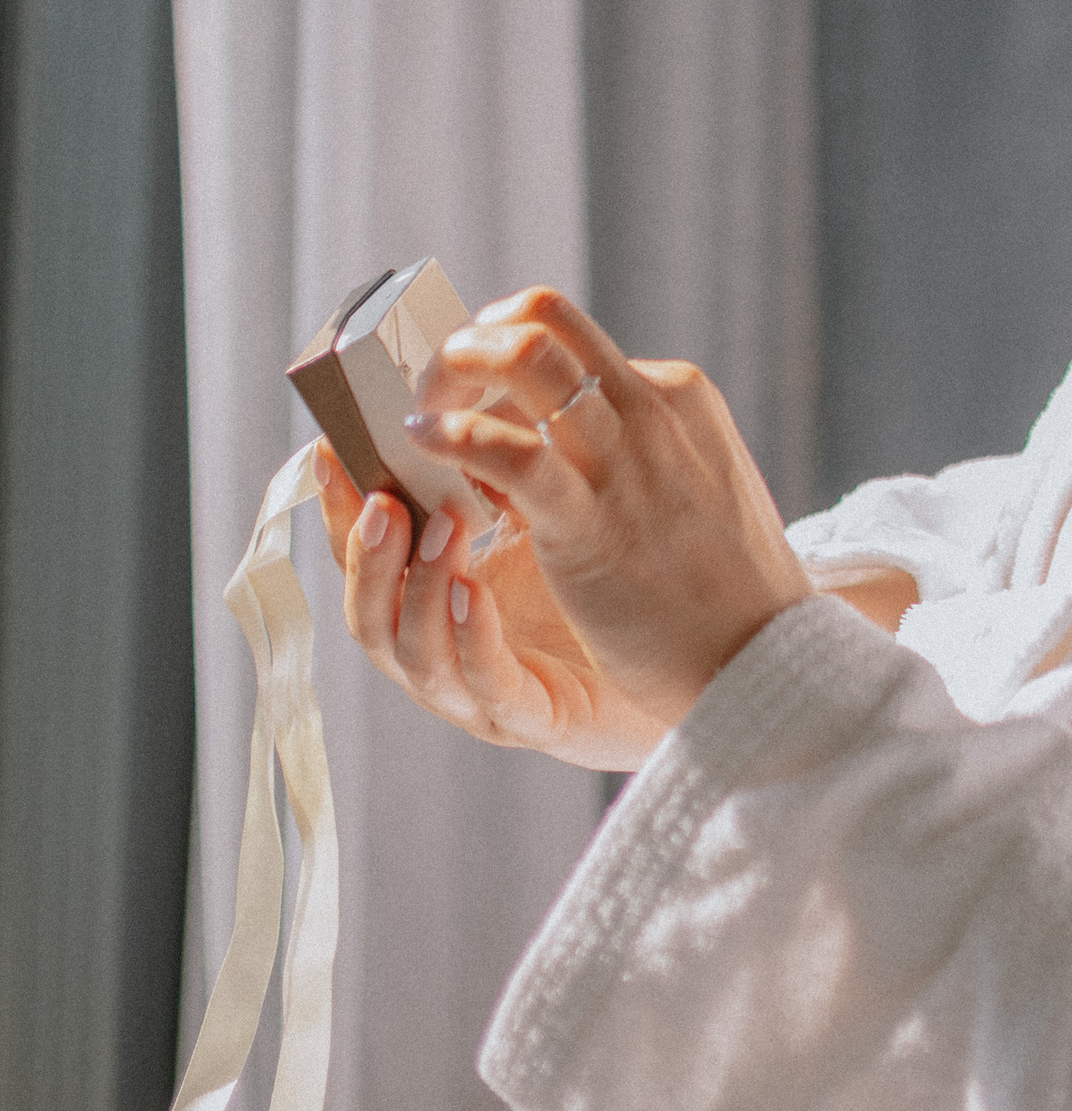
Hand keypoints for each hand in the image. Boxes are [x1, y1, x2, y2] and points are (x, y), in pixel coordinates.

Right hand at [318, 442, 671, 767]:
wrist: (699, 665)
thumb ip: (500, 471)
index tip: (332, 450)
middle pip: (372, 614)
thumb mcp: (549, 511)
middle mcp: (449, 646)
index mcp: (440, 594)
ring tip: (440, 526)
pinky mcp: (540, 716)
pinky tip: (472, 593)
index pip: (371, 556)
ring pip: (417, 654)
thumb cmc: (616, 582)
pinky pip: (491, 685)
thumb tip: (465, 394)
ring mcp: (486, 688)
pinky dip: (471, 639)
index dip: (339, 510)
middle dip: (367, 556)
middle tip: (382, 498)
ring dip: (418, 588)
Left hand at [399, 289, 813, 739]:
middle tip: (437, 387)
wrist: (767, 660)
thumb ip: (638, 452)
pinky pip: (507, 450)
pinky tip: (423, 446)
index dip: (506, 350)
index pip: (569, 333)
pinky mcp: (590, 520)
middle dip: (471, 340)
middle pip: (541, 316)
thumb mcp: (696, 485)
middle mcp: (651, 406)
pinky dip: (453, 436)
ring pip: (522, 357)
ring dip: (451, 374)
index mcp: (677, 394)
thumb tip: (559, 439)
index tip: (473, 388)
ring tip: (419, 416)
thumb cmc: (726, 589)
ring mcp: (624, 457)